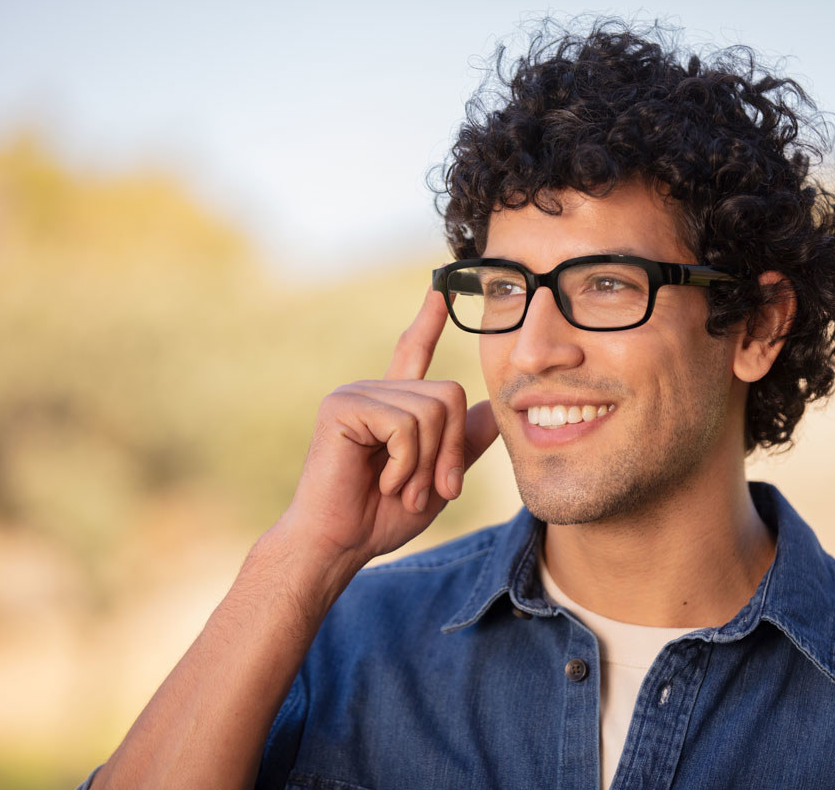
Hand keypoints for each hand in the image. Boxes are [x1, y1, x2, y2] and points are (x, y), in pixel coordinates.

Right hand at [279, 287, 498, 562]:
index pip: (413, 352)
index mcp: (392, 404)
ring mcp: (357, 394)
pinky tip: (382, 481)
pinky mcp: (344, 407)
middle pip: (451, 396)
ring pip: (433, 411)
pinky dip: (404, 464)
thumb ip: (462, 444)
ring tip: (400, 489)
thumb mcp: (436, 480)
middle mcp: (374, 390)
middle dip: (451, 450)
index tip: (440, 289)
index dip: (427, 321)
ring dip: (426, 464)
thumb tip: (496, 409)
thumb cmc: (380, 518)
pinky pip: (405, 425)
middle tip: (430, 490)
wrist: (338, 544)